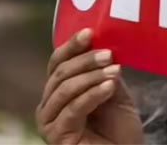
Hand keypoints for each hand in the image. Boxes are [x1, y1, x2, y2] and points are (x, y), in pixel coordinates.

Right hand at [36, 29, 143, 144]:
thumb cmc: (119, 134)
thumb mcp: (113, 96)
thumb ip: (104, 74)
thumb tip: (104, 47)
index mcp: (56, 93)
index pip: (57, 63)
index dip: (71, 46)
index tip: (89, 32)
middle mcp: (47, 105)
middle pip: (60, 73)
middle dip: (85, 60)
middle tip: (108, 54)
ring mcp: (49, 121)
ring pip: (65, 88)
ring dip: (91, 76)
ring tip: (114, 70)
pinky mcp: (56, 134)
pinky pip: (73, 108)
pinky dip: (92, 94)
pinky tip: (109, 86)